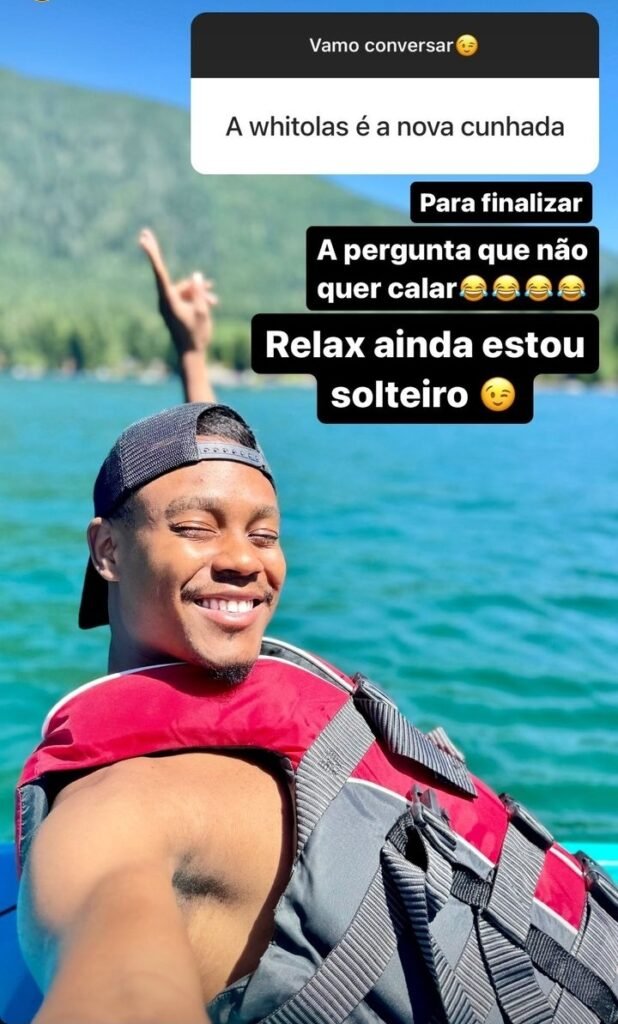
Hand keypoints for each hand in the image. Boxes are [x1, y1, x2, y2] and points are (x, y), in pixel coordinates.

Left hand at [139, 228, 218, 356]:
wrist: (191, 354)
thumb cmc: (197, 334)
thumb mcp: (203, 311)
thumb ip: (199, 292)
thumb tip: (196, 275)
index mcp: (169, 300)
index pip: (159, 272)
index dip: (153, 255)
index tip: (144, 240)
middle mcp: (165, 300)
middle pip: (164, 273)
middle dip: (156, 254)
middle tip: (144, 233)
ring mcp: (169, 304)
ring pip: (182, 287)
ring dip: (197, 290)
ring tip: (214, 301)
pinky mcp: (174, 308)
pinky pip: (184, 295)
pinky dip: (196, 296)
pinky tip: (212, 301)